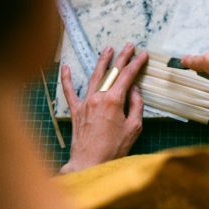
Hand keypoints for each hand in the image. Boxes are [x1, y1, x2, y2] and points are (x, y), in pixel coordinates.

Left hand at [59, 43, 147, 173]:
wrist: (90, 164)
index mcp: (114, 100)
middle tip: (129, 45)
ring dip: (102, 61)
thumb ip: (136, 105)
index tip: (143, 55)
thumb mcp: (134, 127)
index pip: (127, 76)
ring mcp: (85, 103)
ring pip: (94, 76)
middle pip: (111, 72)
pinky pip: (69, 91)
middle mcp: (98, 97)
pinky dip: (67, 78)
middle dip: (122, 57)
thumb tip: (134, 89)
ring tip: (108, 49)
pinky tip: (65, 67)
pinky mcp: (76, 111)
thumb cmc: (114, 149)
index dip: (136, 63)